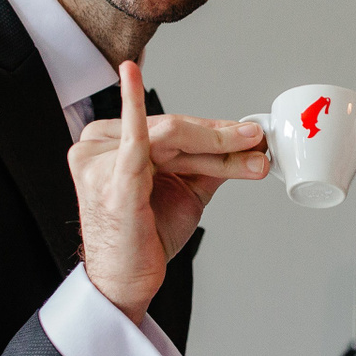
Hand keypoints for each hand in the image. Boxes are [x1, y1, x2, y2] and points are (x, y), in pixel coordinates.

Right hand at [68, 61, 267, 323]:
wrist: (126, 281)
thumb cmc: (145, 236)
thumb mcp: (184, 189)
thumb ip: (207, 162)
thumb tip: (246, 141)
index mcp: (111, 143)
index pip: (169, 128)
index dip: (213, 131)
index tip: (249, 136)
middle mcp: (98, 146)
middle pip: (171, 131)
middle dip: (221, 140)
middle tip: (257, 143)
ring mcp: (99, 161)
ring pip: (169, 138)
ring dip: (216, 148)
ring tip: (251, 156)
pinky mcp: (110, 179)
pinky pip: (128, 139)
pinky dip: (133, 105)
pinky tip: (132, 75)